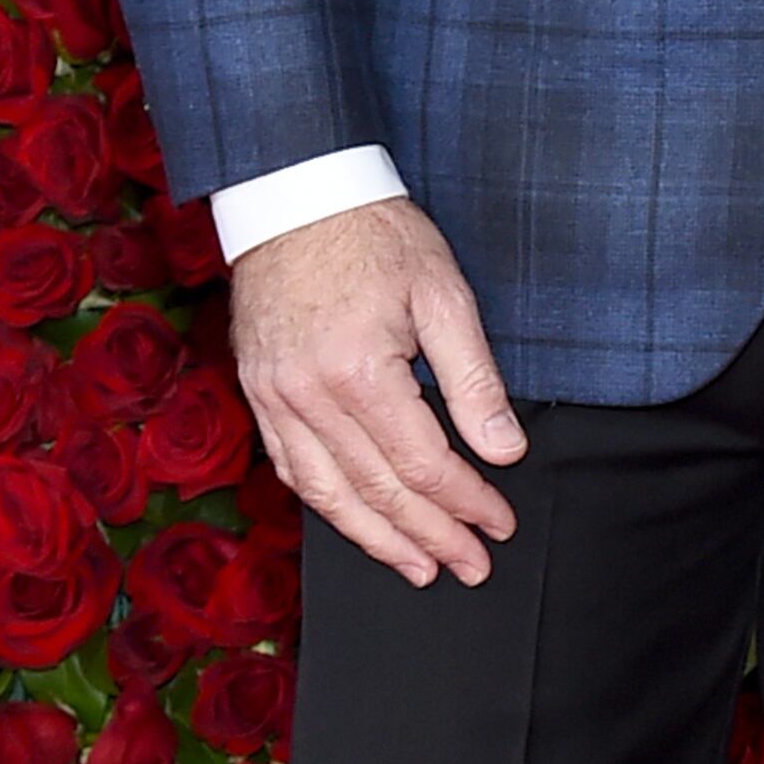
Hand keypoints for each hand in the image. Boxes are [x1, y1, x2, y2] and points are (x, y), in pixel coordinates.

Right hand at [228, 195, 525, 587]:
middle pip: (377, 491)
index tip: (500, 523)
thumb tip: (504, 450)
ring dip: (377, 540)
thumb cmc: (377, 235)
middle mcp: (308, 396)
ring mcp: (275, 398)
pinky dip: (328, 505)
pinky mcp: (259, 392)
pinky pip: (292, 468)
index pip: (423, 464)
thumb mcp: (444, 294)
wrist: (294, 195)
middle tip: (472, 566)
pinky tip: (359, 525)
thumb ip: (474, 380)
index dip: (466, 502)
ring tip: (420, 569)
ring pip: (328, 494)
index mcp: (359, 372)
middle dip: (431, 537)